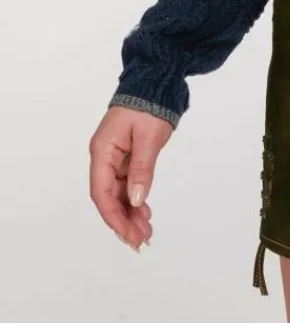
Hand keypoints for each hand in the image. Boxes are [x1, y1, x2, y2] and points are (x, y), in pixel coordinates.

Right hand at [89, 105, 172, 250]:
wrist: (155, 82)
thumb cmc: (150, 105)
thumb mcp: (148, 138)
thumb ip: (142, 170)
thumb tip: (135, 200)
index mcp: (103, 150)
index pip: (101, 192)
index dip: (113, 216)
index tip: (127, 234)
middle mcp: (104, 156)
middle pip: (108, 196)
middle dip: (123, 220)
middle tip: (140, 240)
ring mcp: (115, 156)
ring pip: (118, 193)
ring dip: (130, 213)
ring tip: (146, 232)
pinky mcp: (126, 156)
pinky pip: (127, 183)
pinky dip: (135, 199)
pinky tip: (144, 213)